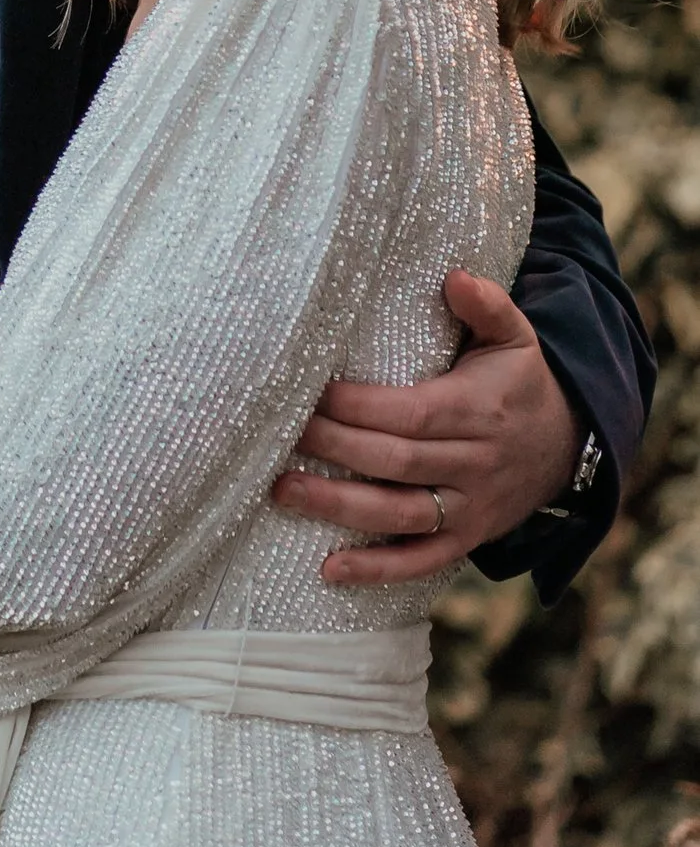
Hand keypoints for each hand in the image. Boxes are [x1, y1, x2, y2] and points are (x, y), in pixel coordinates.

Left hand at [271, 272, 581, 585]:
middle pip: (395, 463)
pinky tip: (329, 570)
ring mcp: (470, 510)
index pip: (410, 415)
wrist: (569, 446)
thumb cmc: (522, 382)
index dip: (358, 407)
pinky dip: (378, 570)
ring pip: (400, 517)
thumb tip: (455, 276)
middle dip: (334, 448)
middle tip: (277, 434)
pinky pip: (422, 562)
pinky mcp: (467, 539)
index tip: (309, 393)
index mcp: (476, 413)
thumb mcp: (516, 337)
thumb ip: (488, 305)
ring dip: (339, 508)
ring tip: (283, 491)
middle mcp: (473, 466)